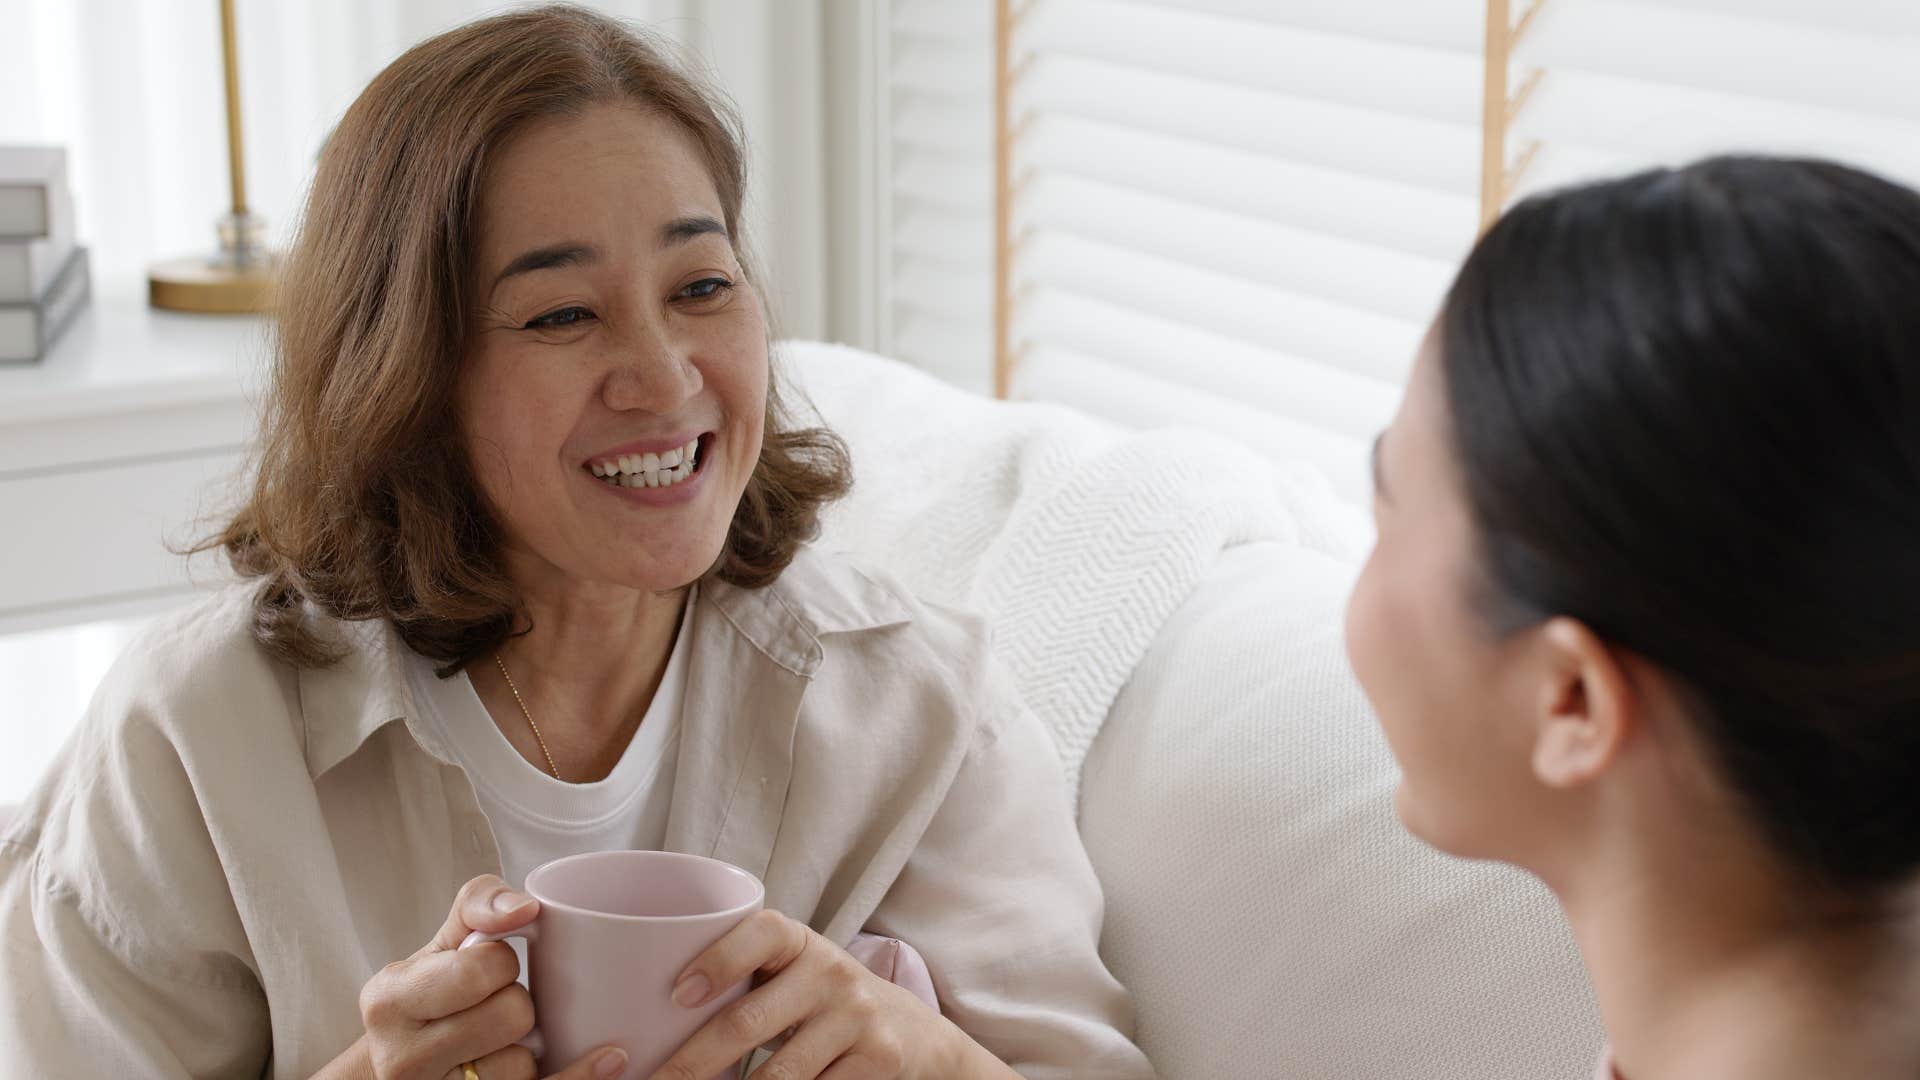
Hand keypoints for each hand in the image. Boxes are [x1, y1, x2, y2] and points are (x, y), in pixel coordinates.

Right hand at [346, 874, 629, 1079]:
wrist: (401, 1064)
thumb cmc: (431, 995)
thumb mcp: (442, 944)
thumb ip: (480, 903)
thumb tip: (527, 908)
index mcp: (389, 1000)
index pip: (481, 968)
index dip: (501, 963)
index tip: (488, 970)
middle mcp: (401, 1058)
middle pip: (511, 1016)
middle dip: (518, 1005)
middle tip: (497, 1007)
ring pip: (523, 1066)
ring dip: (526, 1050)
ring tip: (499, 1044)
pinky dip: (574, 1075)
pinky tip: (608, 1058)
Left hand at [649, 910, 988, 1079]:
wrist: (911, 1033)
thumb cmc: (821, 1004)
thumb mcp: (793, 976)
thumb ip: (744, 982)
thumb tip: (650, 1020)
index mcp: (799, 941)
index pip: (761, 933)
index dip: (719, 959)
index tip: (678, 996)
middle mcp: (831, 972)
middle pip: (748, 1022)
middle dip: (691, 1064)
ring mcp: (856, 1017)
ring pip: (777, 1076)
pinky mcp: (877, 1060)